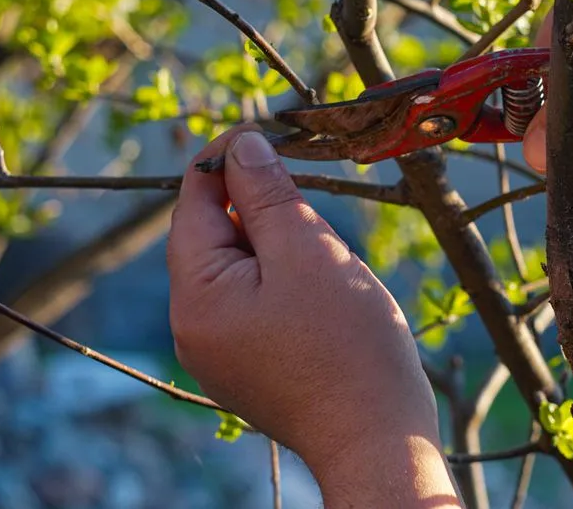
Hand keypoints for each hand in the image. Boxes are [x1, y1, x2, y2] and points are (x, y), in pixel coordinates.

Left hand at [167, 125, 459, 506]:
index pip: (195, 202)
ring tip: (329, 262)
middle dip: (263, 207)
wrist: (378, 439)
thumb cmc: (348, 345)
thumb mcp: (308, 251)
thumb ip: (267, 193)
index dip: (228, 159)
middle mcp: (194, 326)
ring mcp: (220, 352)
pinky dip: (286, 279)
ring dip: (280, 245)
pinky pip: (257, 301)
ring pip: (241, 267)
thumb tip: (241, 145)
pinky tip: (326, 294)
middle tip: (316, 206)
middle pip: (217, 234)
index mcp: (196, 295)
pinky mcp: (249, 366)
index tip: (269, 132)